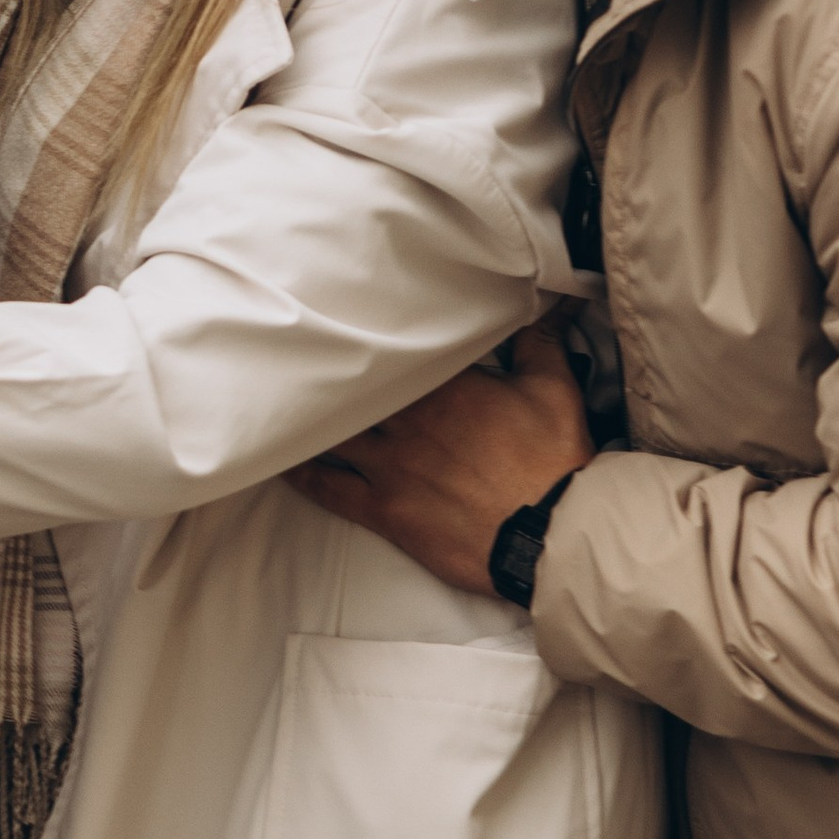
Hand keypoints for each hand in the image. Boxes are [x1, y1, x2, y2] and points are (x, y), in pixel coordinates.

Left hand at [289, 317, 592, 595]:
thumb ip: (540, 342)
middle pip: (354, 391)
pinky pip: (330, 489)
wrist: (549, 535)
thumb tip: (554, 302)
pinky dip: (303, 475)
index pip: (399, 353)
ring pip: (334, 435)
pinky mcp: (385, 510)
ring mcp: (391, 467)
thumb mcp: (554, 390)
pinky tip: (283, 462)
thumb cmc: (555, 462)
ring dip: (309, 420)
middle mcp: (408, 422)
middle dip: (330, 373)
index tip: (350, 318)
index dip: (375, 337)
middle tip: (297, 354)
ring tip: (284, 402)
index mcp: (446, 388)